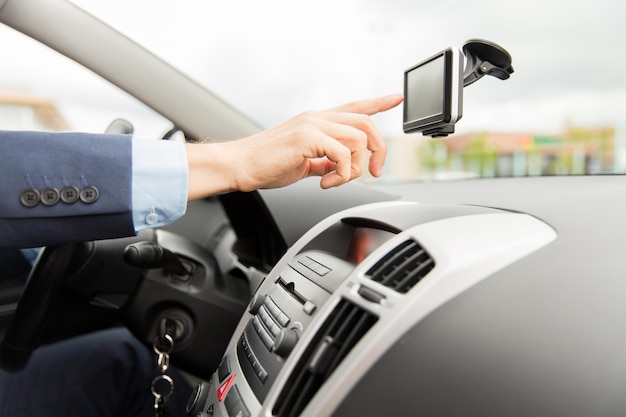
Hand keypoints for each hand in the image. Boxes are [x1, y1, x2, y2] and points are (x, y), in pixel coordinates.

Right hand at [186, 94, 403, 199]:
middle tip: (374, 172)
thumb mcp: (303, 162)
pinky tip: (325, 182)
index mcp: (316, 121)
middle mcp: (316, 117)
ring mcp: (312, 124)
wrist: (240, 166)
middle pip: (366, 122)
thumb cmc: (266, 165)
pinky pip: (343, 153)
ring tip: (336, 180)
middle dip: (378, 150)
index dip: (378, 102)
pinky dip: (341, 174)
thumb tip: (339, 168)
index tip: (397, 99)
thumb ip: (323, 161)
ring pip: (358, 138)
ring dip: (356, 167)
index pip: (354, 106)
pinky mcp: (307, 137)